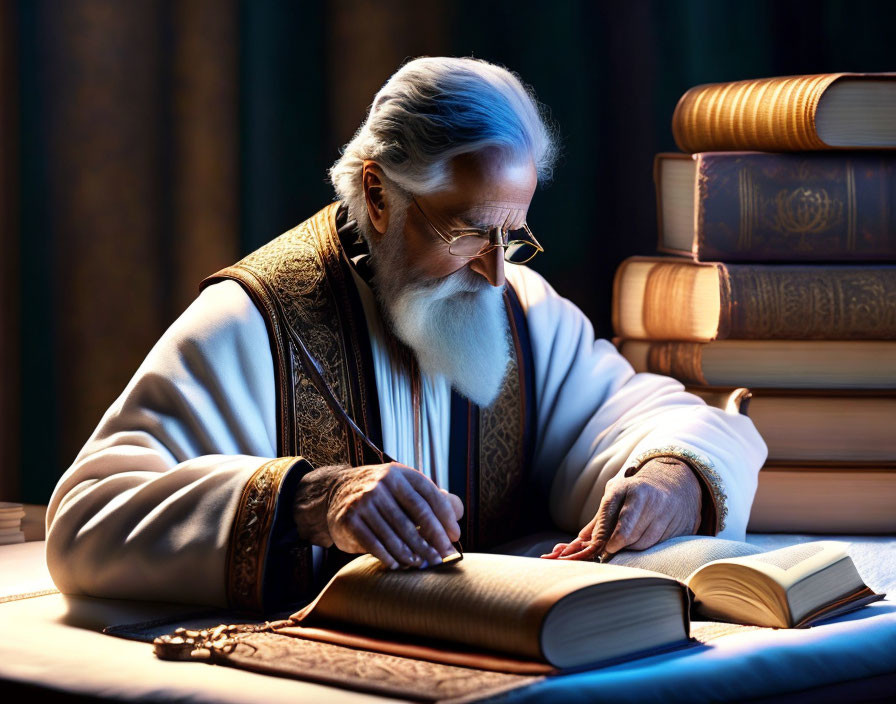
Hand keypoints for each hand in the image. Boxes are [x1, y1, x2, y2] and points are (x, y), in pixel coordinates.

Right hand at [293, 462, 463, 569]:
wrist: (335, 493)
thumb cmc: (379, 494)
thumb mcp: (402, 487)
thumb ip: (429, 498)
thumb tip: (459, 511)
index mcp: (399, 473)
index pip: (428, 496)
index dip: (445, 518)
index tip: (454, 536)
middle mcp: (381, 483)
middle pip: (415, 516)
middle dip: (433, 539)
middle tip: (443, 556)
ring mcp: (364, 500)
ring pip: (396, 533)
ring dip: (412, 552)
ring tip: (422, 563)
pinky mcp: (349, 518)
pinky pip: (374, 543)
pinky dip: (389, 556)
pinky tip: (398, 564)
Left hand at [540, 458, 700, 560]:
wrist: (674, 484)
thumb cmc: (635, 494)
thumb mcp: (614, 498)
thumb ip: (598, 523)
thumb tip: (575, 546)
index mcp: (624, 489)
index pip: (609, 518)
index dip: (603, 539)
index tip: (600, 549)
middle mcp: (645, 497)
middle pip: (625, 536)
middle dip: (617, 546)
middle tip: (613, 547)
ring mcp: (664, 511)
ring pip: (642, 544)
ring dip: (633, 548)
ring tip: (632, 538)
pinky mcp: (678, 525)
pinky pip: (658, 546)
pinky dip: (650, 547)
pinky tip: (649, 536)